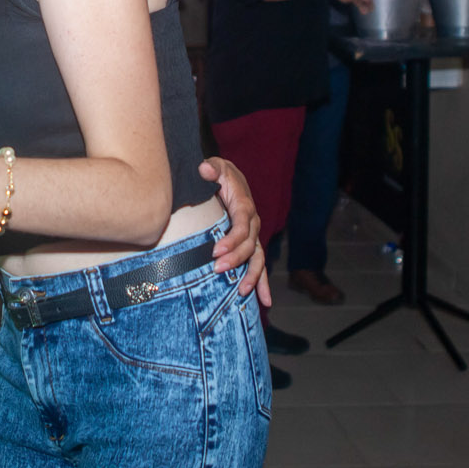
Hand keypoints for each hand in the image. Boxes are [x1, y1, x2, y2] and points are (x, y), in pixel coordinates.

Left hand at [204, 157, 271, 308]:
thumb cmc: (218, 173)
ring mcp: (252, 235)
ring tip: (242, 292)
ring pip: (257, 258)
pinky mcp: (249, 245)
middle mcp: (252, 222)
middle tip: (217, 269)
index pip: (241, 225)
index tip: (216, 251)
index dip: (232, 239)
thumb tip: (204, 169)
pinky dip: (263, 283)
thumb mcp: (215, 166)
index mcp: (244, 205)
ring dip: (252, 276)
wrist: (227, 178)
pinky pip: (259, 265)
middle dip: (235, 259)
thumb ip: (210, 168)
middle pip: (249, 245)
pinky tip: (264, 301)